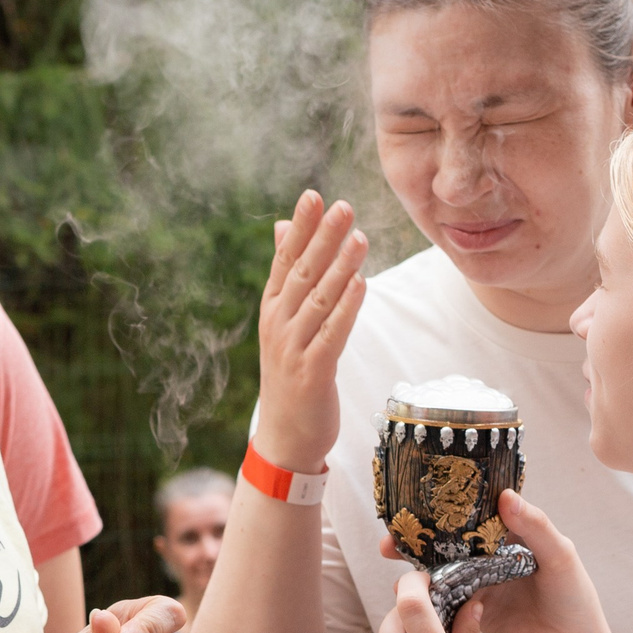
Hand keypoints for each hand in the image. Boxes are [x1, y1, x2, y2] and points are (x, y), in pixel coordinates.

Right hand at [252, 191, 367, 472]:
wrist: (285, 437)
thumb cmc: (291, 375)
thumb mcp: (284, 323)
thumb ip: (288, 276)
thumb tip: (285, 228)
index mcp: (272, 309)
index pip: (286, 260)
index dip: (301, 228)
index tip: (314, 195)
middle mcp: (278, 324)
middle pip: (303, 274)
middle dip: (323, 238)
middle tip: (343, 206)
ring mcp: (293, 348)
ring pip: (319, 300)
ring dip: (340, 267)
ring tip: (359, 236)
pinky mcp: (312, 373)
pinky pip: (332, 334)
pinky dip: (346, 308)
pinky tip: (361, 284)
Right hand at [384, 490, 616, 632]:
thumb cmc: (573, 597)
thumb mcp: (560, 556)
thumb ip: (535, 527)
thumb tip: (505, 497)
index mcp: (510, 535)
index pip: (473, 514)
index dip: (445, 508)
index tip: (416, 505)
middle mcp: (490, 556)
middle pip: (448, 541)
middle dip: (418, 539)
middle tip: (390, 541)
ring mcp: (479, 583)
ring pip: (442, 570)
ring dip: (417, 568)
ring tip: (393, 567)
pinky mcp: (473, 611)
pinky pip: (445, 601)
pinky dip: (427, 598)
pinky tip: (408, 597)